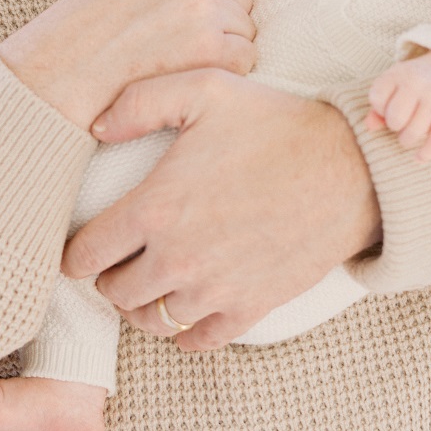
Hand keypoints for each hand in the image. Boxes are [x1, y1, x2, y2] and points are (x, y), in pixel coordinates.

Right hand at [0, 0, 255, 130]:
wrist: (52, 78)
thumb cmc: (80, 33)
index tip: (192, 8)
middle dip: (220, 20)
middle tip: (177, 43)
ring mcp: (201, 6)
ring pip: (244, 27)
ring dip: (223, 48)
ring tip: (177, 60)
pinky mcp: (208, 46)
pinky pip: (245, 57)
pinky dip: (226, 72)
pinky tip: (189, 76)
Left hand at [62, 71, 382, 348]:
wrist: (352, 167)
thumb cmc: (278, 124)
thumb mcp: (208, 90)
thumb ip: (140, 101)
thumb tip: (94, 128)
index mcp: (156, 208)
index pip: (83, 257)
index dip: (78, 250)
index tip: (92, 242)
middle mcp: (177, 257)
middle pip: (113, 293)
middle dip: (111, 276)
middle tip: (127, 258)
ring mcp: (214, 288)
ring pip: (150, 321)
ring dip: (146, 304)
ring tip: (157, 281)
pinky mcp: (249, 306)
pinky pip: (196, 341)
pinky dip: (185, 330)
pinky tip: (192, 303)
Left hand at [367, 50, 430, 163]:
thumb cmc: (413, 83)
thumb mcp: (393, 84)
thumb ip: (378, 105)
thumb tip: (369, 127)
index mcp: (399, 73)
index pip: (377, 98)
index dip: (380, 108)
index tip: (389, 106)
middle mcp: (417, 83)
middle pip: (395, 119)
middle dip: (394, 125)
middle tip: (400, 121)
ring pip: (413, 133)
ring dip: (406, 139)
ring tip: (408, 134)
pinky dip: (425, 153)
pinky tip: (419, 157)